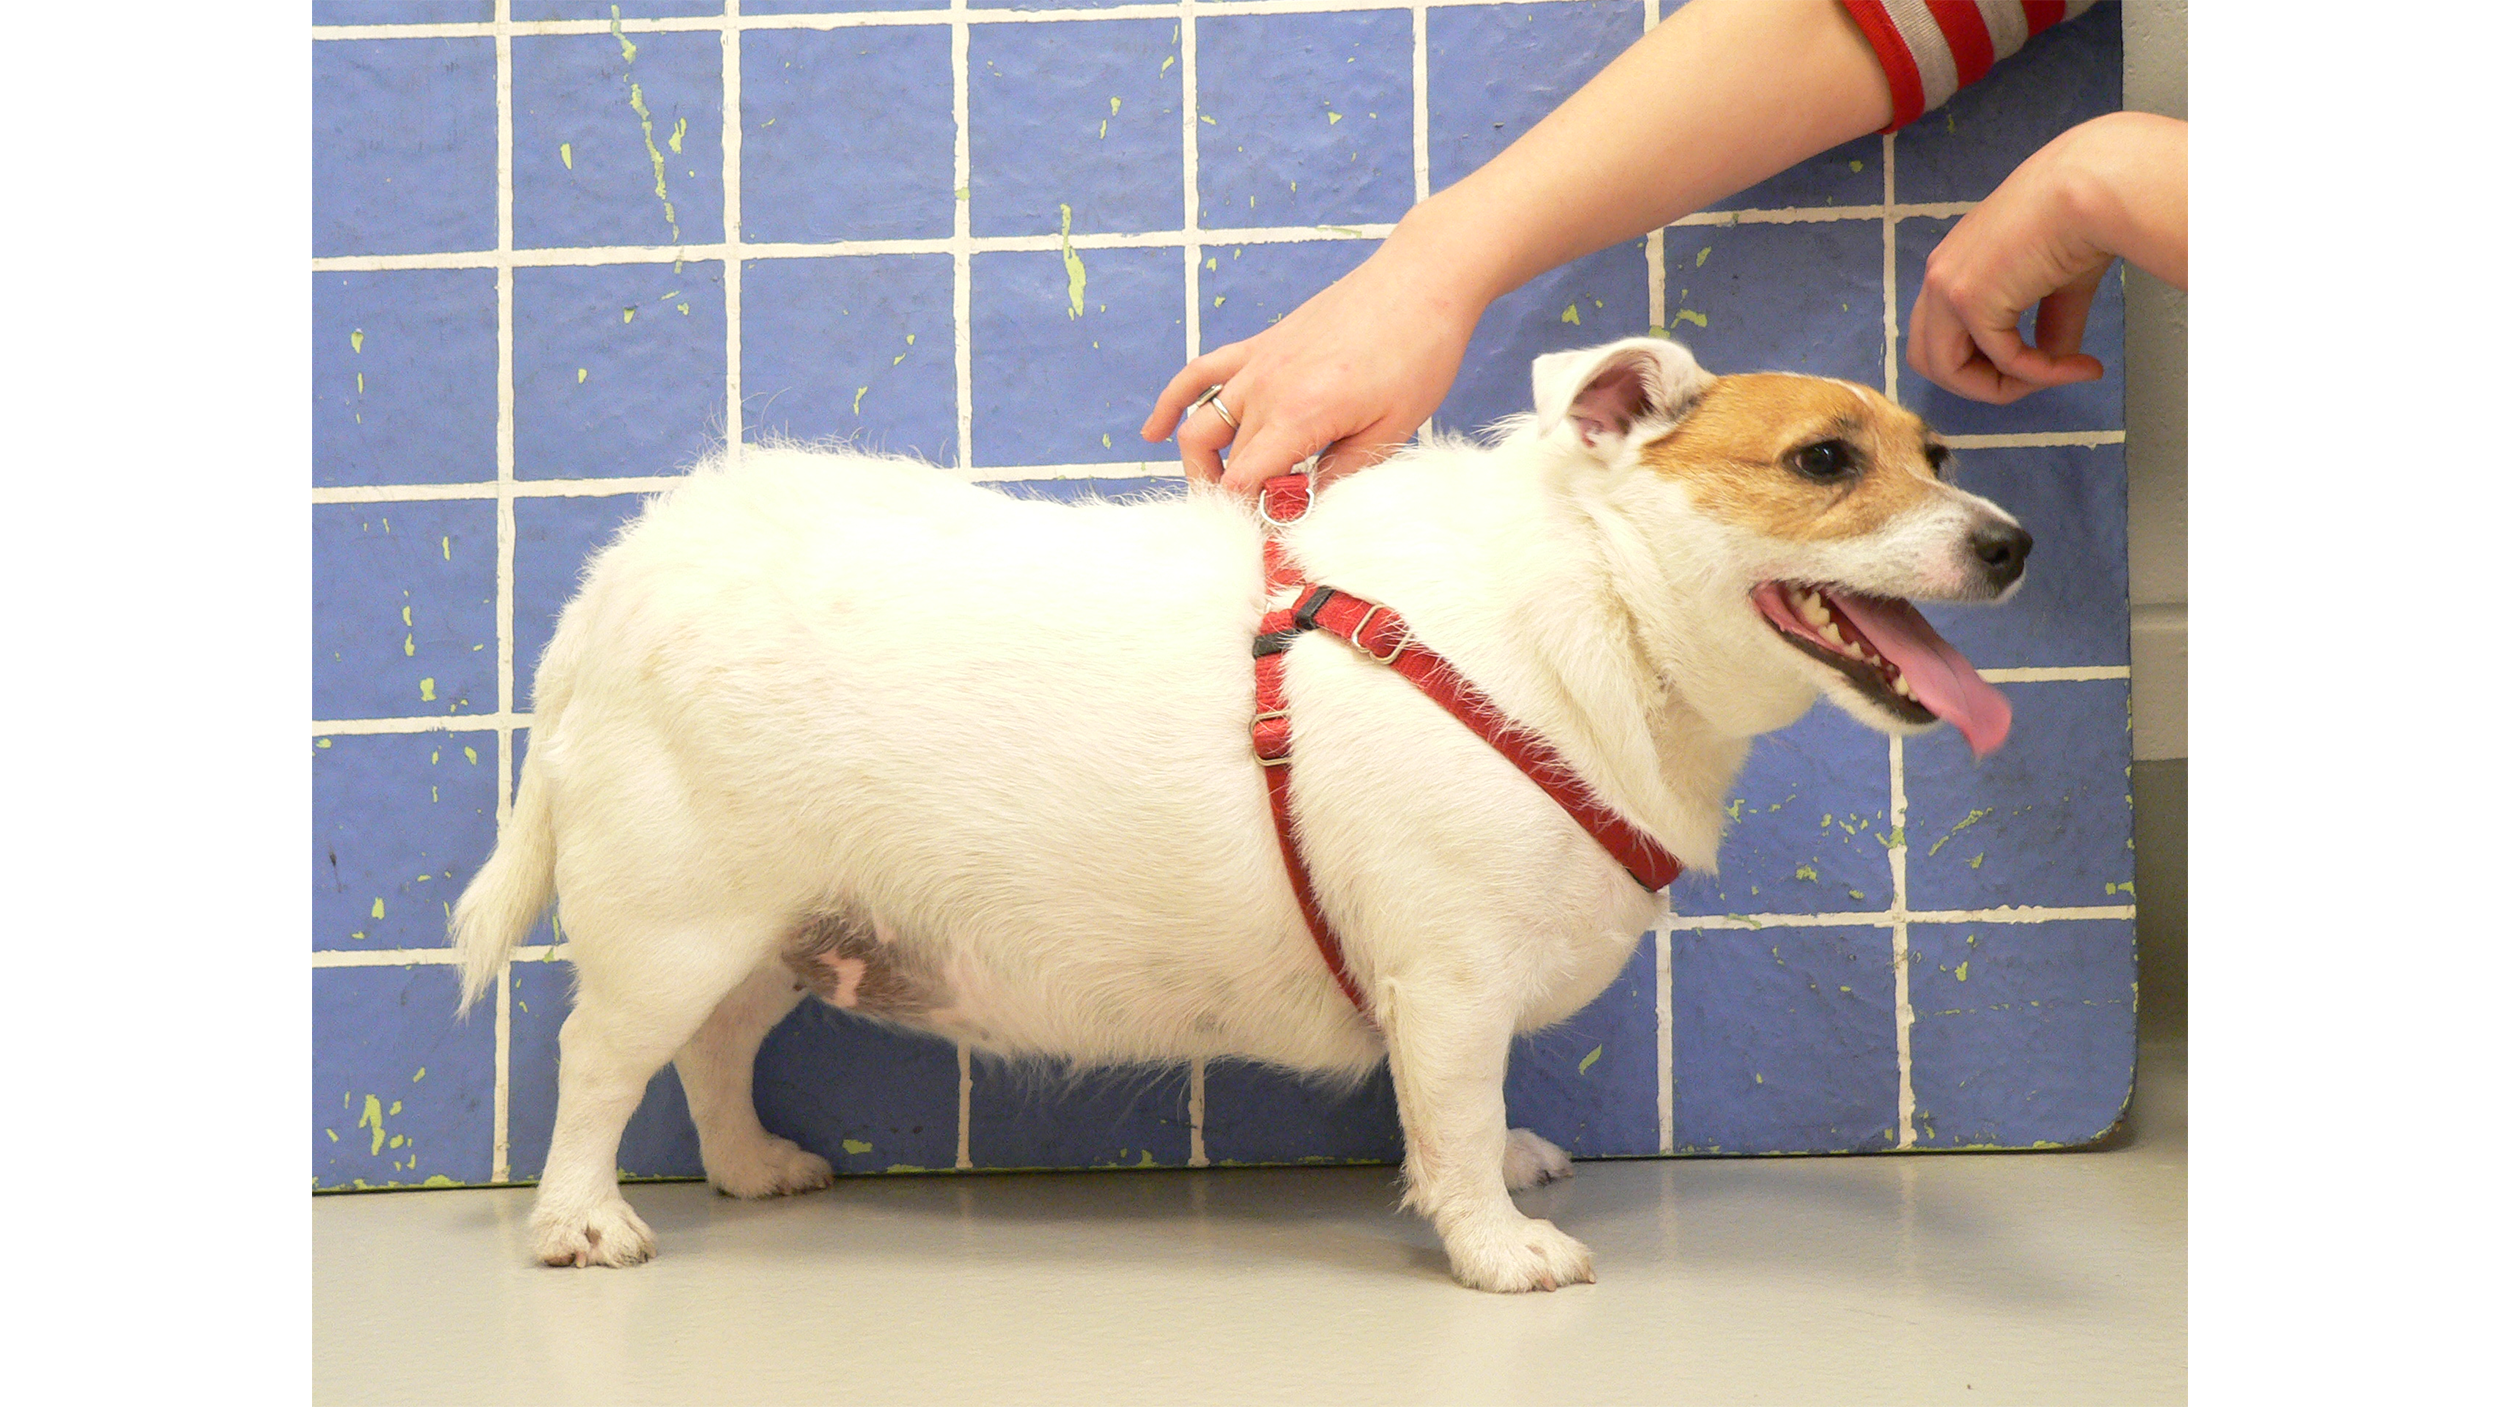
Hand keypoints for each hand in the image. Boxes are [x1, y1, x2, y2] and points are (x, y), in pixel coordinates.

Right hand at [1139, 235, 1486, 495]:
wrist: (1420, 281)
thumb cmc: (1417, 354)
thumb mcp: (1390, 430)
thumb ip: (1340, 475)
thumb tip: (1305, 511)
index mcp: (1299, 416)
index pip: (1246, 484)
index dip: (1250, 519)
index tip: (1269, 539)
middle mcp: (1266, 389)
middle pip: (1228, 463)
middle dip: (1237, 500)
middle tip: (1260, 525)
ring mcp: (1257, 364)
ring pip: (1200, 426)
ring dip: (1198, 466)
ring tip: (1216, 494)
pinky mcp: (1260, 345)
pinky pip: (1200, 374)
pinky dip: (1172, 403)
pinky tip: (1155, 431)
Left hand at [1908, 111, 2185, 404]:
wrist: (2094, 187)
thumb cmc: (2082, 219)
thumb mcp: (2057, 285)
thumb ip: (2047, 328)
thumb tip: (2055, 367)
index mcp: (1953, 266)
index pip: (1942, 334)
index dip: (1983, 362)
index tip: (2037, 362)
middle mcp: (1939, 275)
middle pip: (1930, 359)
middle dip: (1980, 383)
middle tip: (2035, 382)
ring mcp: (1947, 287)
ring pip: (1947, 372)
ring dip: (2004, 387)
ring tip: (2057, 378)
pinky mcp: (1969, 300)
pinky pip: (2004, 361)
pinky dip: (2041, 373)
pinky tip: (2079, 367)